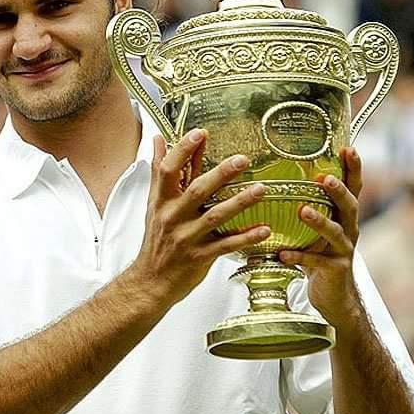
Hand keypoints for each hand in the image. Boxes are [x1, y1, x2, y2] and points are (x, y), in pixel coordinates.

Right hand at [131, 129, 270, 305]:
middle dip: (220, 174)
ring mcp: (187, 237)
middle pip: (197, 190)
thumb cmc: (156, 239)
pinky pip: (226, 245)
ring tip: (261, 189)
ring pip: (215, 216)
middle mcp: (173, 217)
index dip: (183, 150)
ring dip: (240, 202)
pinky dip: (245, 237)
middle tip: (242, 159)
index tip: (200, 133)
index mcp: (162, 201)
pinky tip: (263, 229)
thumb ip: (159, 170)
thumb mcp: (153, 203)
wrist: (150, 280)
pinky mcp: (200, 257)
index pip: (169, 170)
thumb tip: (159, 139)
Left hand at [279, 148, 363, 326]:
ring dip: (319, 221)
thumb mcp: (315, 229)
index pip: (353, 188)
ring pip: (335, 232)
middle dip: (338, 191)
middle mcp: (348, 230)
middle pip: (349, 206)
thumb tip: (275, 178)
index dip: (353, 169)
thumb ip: (305, 207)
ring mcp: (343, 250)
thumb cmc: (320, 255)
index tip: (349, 148)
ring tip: (303, 211)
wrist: (334, 296)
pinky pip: (316, 262)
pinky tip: (282, 254)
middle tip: (325, 179)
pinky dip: (299, 257)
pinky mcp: (335, 270)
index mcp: (344, 216)